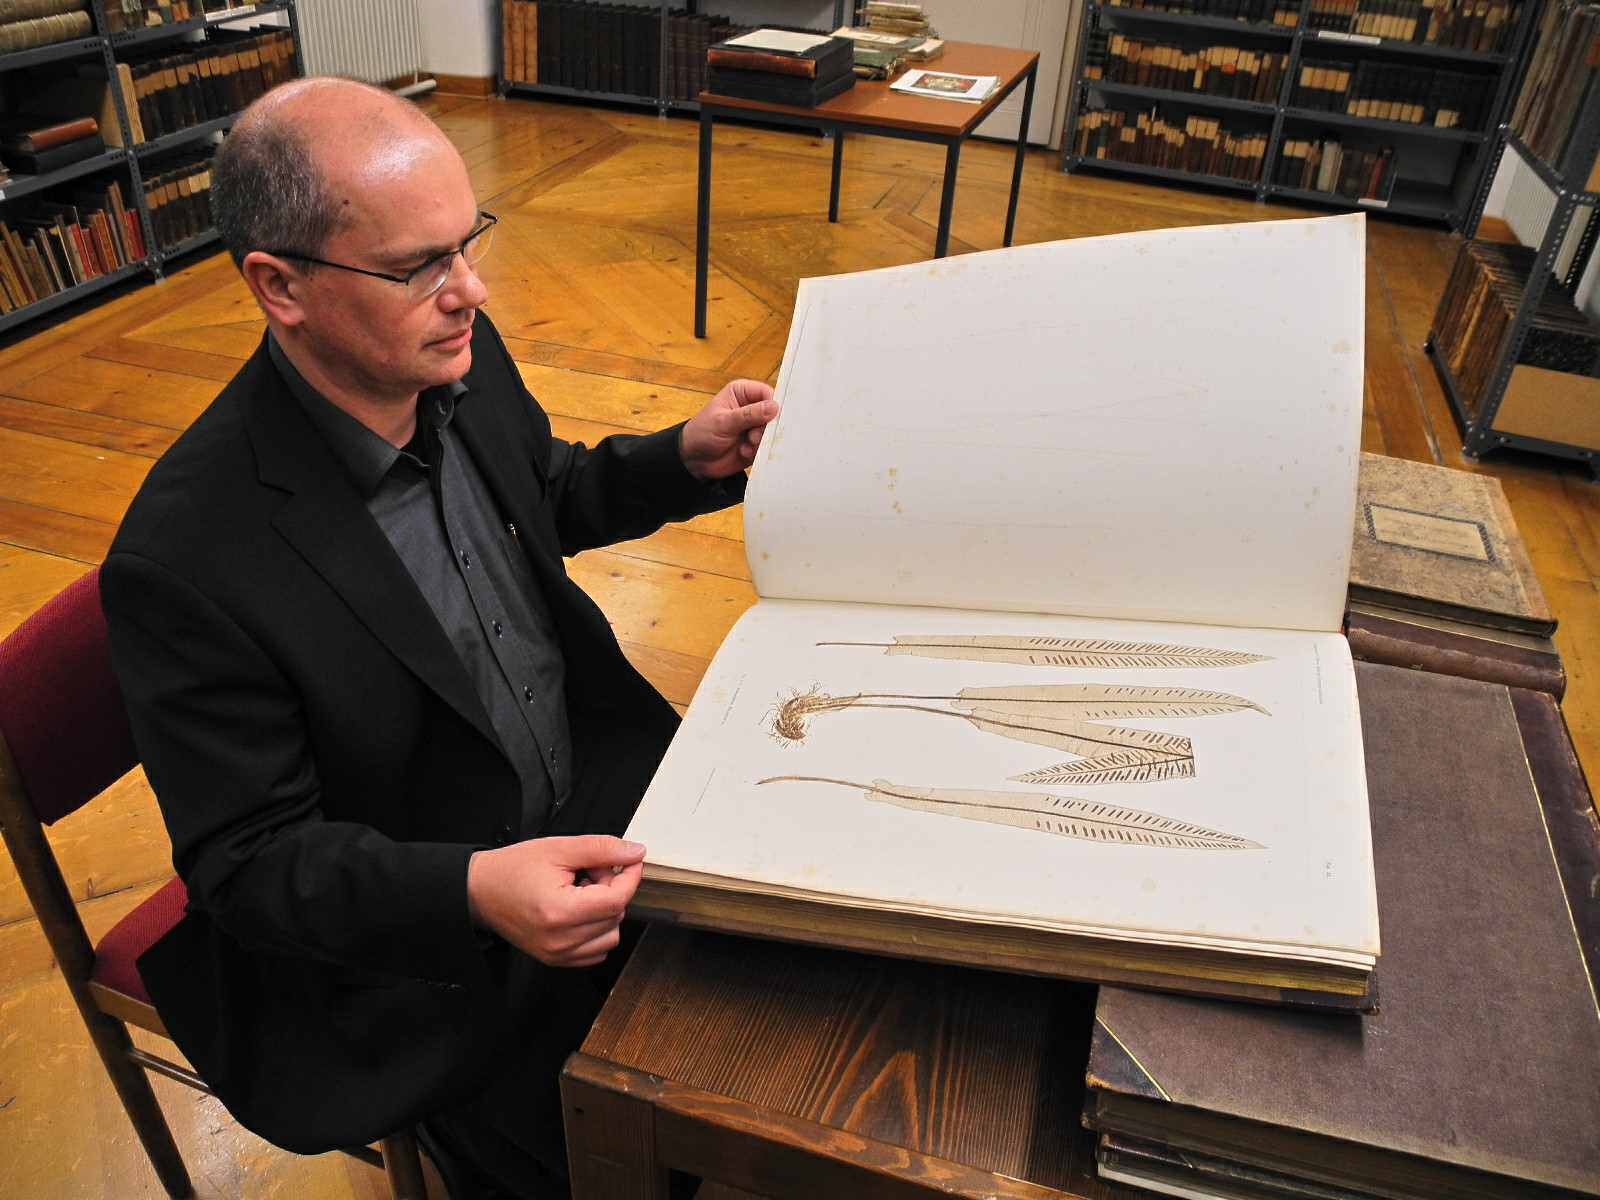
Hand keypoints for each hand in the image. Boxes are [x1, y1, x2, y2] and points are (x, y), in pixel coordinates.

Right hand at [465, 835, 646, 966]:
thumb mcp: (559, 849)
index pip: (617, 900)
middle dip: (612, 888)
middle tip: (590, 870)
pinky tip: (579, 909)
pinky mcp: (556, 959)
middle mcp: (560, 940)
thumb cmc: (512, 869)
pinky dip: (597, 929)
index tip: (630, 860)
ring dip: (606, 910)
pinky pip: (596, 950)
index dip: (630, 876)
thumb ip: (601, 849)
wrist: (480, 891)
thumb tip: (635, 853)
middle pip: (616, 916)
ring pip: (611, 935)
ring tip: (583, 890)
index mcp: (560, 912)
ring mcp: (558, 954)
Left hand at [679, 378, 778, 479]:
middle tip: (754, 435)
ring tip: (746, 444)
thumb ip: (748, 415)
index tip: (772, 417)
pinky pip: (767, 446)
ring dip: (761, 440)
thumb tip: (773, 407)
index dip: (773, 404)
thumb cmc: (702, 433)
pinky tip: (743, 451)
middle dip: (767, 427)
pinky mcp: (756, 443)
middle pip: (774, 413)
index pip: (767, 392)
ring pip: (772, 431)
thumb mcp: (723, 421)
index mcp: (742, 393)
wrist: (695, 460)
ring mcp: (754, 426)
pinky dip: (758, 450)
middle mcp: (750, 407)